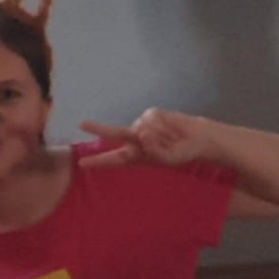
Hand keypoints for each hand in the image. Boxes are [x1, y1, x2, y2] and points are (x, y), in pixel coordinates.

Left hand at [79, 109, 213, 167]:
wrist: (197, 139)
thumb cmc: (181, 153)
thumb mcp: (167, 159)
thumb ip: (154, 151)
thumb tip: (142, 134)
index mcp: (136, 154)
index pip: (114, 159)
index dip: (99, 161)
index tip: (82, 164)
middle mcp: (135, 138)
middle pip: (114, 133)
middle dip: (98, 129)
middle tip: (81, 124)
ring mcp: (142, 124)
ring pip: (144, 129)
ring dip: (161, 136)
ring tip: (171, 139)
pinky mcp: (151, 113)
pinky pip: (153, 120)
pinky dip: (164, 127)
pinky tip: (172, 129)